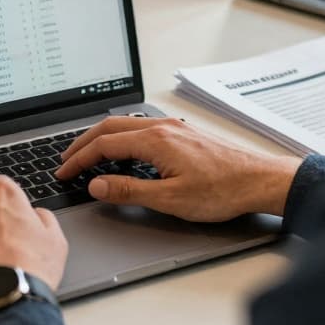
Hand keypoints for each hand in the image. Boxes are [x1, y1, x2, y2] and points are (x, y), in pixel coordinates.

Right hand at [56, 117, 302, 221]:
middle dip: (83, 144)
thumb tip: (96, 185)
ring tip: (88, 154)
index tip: (63, 172)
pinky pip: (142, 129)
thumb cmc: (223, 190)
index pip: (104, 146)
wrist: (261, 181)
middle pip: (109, 128)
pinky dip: (122, 138)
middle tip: (66, 160)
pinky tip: (124, 151)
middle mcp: (163, 128)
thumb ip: (129, 190)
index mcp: (155, 140)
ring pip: (126, 125)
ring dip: (102, 138)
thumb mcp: (170, 198)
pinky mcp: (184, 134)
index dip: (79, 160)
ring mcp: (174, 129)